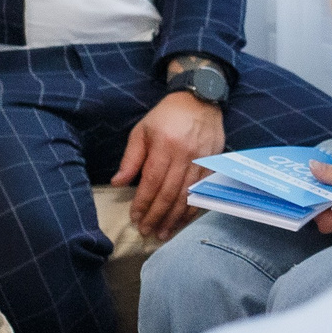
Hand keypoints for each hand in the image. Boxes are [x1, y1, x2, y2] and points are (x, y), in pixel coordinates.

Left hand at [112, 91, 225, 240]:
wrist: (200, 99)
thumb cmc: (166, 116)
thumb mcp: (142, 131)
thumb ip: (131, 158)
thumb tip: (118, 183)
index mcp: (164, 145)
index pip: (152, 182)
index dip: (143, 203)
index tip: (135, 218)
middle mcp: (185, 155)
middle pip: (170, 193)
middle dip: (157, 216)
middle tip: (147, 232)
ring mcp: (202, 161)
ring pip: (187, 196)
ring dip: (174, 218)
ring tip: (163, 233)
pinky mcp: (213, 164)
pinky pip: (203, 192)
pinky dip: (192, 209)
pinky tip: (183, 220)